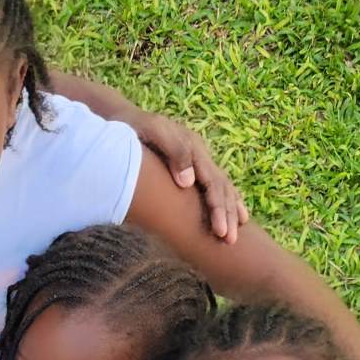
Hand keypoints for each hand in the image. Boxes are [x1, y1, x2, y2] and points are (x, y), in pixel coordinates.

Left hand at [127, 110, 247, 242]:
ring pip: (222, 187)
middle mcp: (200, 154)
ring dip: (230, 211)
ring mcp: (197, 159)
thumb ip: (173, 152)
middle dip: (228, 215)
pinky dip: (226, 201)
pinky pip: (214, 185)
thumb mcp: (152, 131)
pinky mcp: (191, 166)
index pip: (212, 183)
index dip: (218, 208)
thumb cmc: (133, 128)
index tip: (220, 231)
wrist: (124, 119)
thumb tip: (188, 183)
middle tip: (231, 241)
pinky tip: (232, 215)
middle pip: (221, 187)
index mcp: (193, 147)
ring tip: (235, 235)